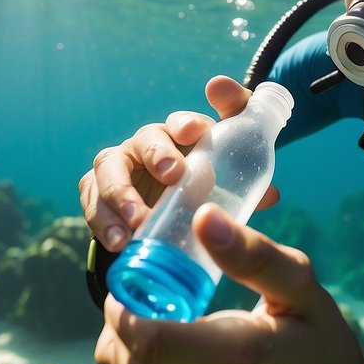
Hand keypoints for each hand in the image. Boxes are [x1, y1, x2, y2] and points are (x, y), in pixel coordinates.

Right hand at [80, 76, 279, 251]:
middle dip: (158, 153)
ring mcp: (119, 166)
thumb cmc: (197, 190)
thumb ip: (248, 184)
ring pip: (110, 166)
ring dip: (121, 192)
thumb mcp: (224, 186)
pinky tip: (119, 241)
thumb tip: (271, 195)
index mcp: (182, 139)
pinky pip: (92, 199)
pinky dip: (103, 220)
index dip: (190, 122)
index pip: (187, 122)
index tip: (196, 131)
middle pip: (147, 137)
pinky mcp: (96, 193)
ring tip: (137, 221)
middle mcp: (149, 145)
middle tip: (172, 176)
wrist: (154, 214)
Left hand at [94, 204, 363, 363]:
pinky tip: (183, 352)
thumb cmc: (313, 339)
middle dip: (121, 320)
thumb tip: (203, 217)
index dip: (124, 306)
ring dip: (132, 341)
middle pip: (123, 361)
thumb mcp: (299, 288)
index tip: (131, 276)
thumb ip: (253, 254)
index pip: (149, 340)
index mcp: (238, 361)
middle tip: (146, 291)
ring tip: (170, 319)